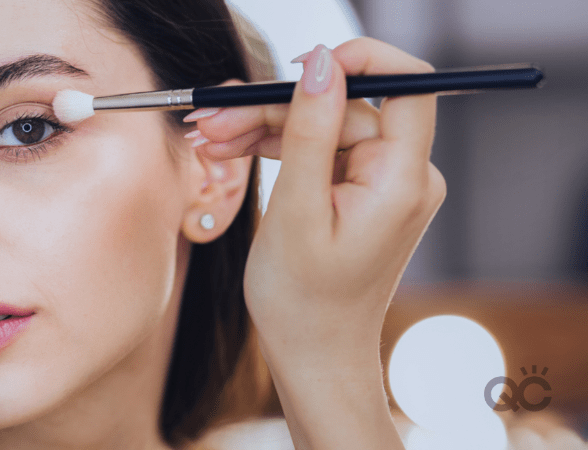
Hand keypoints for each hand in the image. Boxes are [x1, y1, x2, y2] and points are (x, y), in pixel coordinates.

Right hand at [186, 37, 445, 361]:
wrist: (313, 355)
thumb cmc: (302, 300)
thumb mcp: (295, 210)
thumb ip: (308, 131)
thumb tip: (322, 63)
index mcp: (401, 181)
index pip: (405, 85)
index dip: (357, 60)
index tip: (299, 66)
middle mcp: (404, 176)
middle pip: (344, 108)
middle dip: (274, 107)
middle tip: (212, 118)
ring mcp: (384, 185)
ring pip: (324, 127)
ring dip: (264, 127)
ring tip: (208, 139)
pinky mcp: (362, 192)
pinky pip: (321, 151)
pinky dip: (278, 148)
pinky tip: (232, 151)